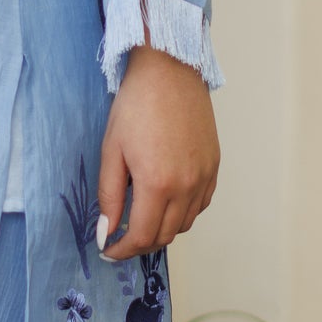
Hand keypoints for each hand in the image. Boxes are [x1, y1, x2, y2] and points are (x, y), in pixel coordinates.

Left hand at [96, 49, 219, 260]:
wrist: (170, 71)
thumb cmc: (136, 106)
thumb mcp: (112, 151)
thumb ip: (110, 197)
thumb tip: (106, 232)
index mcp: (158, 184)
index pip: (142, 237)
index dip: (122, 250)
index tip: (107, 250)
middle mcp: (187, 186)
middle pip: (165, 236)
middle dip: (139, 244)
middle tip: (119, 238)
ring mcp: (205, 177)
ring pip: (185, 224)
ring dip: (161, 229)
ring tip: (140, 218)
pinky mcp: (214, 166)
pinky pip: (200, 204)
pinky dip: (182, 212)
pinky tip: (165, 200)